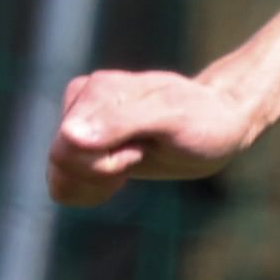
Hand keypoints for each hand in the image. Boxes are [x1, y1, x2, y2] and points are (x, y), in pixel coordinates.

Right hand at [48, 68, 262, 205]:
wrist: (219, 125)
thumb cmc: (203, 120)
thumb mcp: (171, 119)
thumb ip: (120, 123)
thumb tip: (69, 135)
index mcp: (95, 90)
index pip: (68, 148)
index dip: (105, 163)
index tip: (139, 150)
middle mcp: (81, 104)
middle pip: (61, 163)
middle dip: (101, 172)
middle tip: (139, 154)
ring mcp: (80, 126)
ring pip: (59, 177)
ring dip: (97, 182)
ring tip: (132, 160)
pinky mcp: (84, 147)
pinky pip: (64, 185)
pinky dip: (92, 190)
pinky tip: (121, 174)